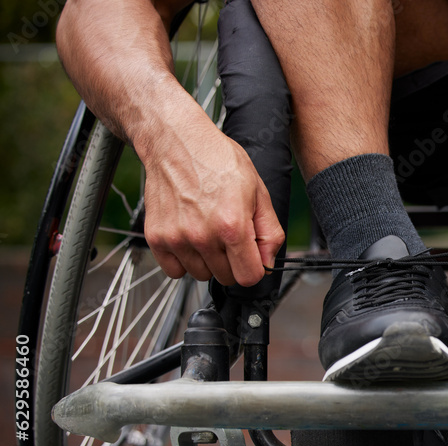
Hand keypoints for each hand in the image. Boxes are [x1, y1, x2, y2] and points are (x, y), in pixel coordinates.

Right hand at [141, 121, 284, 286]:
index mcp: (232, 225)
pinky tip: (189, 237)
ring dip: (207, 261)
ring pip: (200, 275)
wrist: (177, 142)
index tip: (251, 256)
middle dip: (232, 262)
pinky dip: (183, 260)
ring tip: (206, 230)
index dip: (254, 268)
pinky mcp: (156, 238)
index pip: (249, 277)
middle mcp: (202, 236)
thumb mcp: (258, 191)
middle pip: (225, 278)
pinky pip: (174, 271)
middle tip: (227, 235)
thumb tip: (268, 261)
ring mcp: (177, 238)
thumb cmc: (218, 161)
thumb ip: (269, 231)